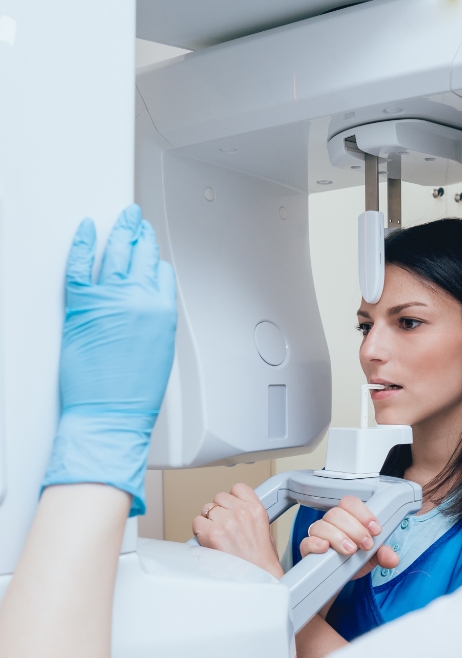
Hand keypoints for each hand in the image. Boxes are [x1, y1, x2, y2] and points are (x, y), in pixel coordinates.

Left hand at [42, 204, 176, 515]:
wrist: (111, 414)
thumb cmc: (135, 393)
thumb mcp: (161, 351)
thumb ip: (155, 321)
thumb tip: (147, 305)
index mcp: (162, 311)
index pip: (162, 272)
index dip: (155, 260)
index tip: (151, 251)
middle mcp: (138, 299)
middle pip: (141, 255)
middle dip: (140, 234)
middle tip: (137, 221)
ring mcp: (109, 299)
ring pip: (115, 252)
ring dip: (120, 230)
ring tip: (122, 218)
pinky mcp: (81, 305)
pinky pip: (79, 264)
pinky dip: (82, 243)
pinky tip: (86, 229)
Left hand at [192, 483, 283, 578]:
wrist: (258, 578)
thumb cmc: (261, 562)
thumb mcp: (264, 531)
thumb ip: (249, 516)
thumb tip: (234, 513)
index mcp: (256, 509)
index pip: (238, 488)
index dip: (232, 498)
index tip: (231, 506)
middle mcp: (241, 512)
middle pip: (219, 498)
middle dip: (219, 511)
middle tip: (223, 526)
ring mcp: (226, 521)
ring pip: (207, 509)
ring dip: (209, 521)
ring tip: (217, 536)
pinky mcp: (212, 533)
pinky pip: (197, 522)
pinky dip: (199, 531)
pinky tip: (208, 541)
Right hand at [300, 496, 398, 578]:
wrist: (339, 581)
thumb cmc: (353, 562)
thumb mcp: (372, 557)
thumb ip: (383, 554)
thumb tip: (392, 558)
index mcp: (347, 518)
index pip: (350, 503)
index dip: (363, 513)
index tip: (375, 529)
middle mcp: (331, 523)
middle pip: (336, 513)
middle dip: (355, 529)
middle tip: (366, 544)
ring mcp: (318, 535)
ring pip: (322, 525)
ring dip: (339, 537)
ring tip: (351, 551)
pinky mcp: (308, 549)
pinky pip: (307, 541)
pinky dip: (316, 543)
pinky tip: (326, 548)